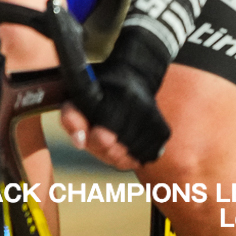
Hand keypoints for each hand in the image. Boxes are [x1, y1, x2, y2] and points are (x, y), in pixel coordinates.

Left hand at [62, 30, 169, 168]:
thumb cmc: (100, 87)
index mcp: (121, 94)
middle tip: (98, 136)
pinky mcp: (164, 132)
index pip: (106, 133)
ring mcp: (156, 121)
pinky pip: (143, 159)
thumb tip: (79, 142)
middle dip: (102, 150)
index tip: (93, 132)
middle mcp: (143, 107)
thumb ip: (71, 116)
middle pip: (117, 150)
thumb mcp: (79, 95)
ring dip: (116, 155)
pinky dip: (131, 156)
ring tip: (111, 138)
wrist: (134, 77)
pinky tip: (126, 141)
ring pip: (130, 158)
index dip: (95, 138)